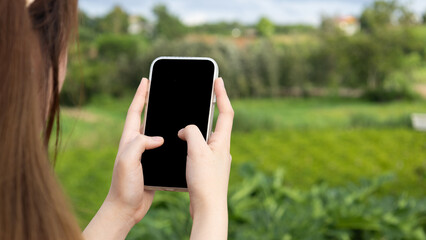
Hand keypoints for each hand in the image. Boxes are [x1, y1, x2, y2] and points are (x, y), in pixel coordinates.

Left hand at [83, 78, 162, 239]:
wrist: (126, 208)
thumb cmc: (123, 186)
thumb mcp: (128, 162)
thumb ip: (139, 145)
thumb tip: (157, 137)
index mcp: (128, 140)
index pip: (134, 112)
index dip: (140, 95)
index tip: (145, 81)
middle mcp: (135, 145)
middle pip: (144, 118)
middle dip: (150, 102)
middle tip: (159, 90)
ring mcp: (143, 155)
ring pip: (154, 132)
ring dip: (161, 120)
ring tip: (171, 110)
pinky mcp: (151, 164)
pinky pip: (161, 147)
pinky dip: (168, 139)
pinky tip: (177, 138)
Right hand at [178, 77, 233, 239]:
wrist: (208, 208)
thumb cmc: (205, 181)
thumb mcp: (197, 151)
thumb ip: (192, 133)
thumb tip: (186, 129)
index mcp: (222, 141)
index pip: (225, 111)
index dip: (222, 94)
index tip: (218, 79)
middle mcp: (222, 148)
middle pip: (217, 122)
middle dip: (210, 108)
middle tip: (204, 94)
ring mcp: (216, 159)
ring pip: (207, 136)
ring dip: (198, 128)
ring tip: (186, 122)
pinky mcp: (209, 168)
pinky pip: (201, 149)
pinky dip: (192, 143)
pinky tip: (183, 147)